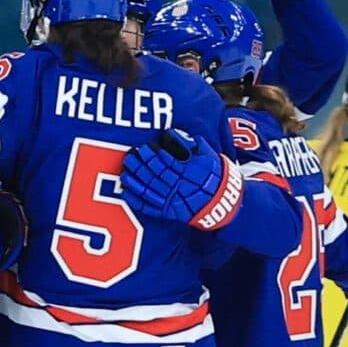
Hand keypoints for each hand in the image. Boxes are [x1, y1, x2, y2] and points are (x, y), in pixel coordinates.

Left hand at [118, 128, 243, 229]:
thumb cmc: (215, 176)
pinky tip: (126, 193)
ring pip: (150, 190)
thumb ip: (193, 144)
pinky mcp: (169, 212)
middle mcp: (179, 186)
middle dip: (141, 165)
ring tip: (125, 172)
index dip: (153, 155)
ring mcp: (173, 201)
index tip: (144, 147)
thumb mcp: (209, 156)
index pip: (166, 161)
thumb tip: (174, 134)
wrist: (222, 202)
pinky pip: (150, 207)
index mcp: (188, 172)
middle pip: (155, 174)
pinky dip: (137, 201)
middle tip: (130, 156)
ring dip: (135, 181)